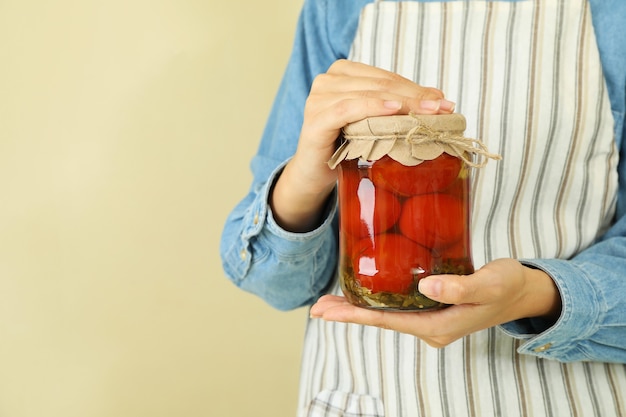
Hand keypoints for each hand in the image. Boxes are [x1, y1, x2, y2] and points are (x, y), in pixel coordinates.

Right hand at [270, 60, 455, 231]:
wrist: (315, 175)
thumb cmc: (346, 148)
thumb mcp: (375, 123)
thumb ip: (399, 107)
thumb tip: (439, 99)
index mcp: (342, 73)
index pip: (386, 77)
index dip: (416, 88)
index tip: (445, 101)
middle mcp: (328, 80)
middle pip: (380, 84)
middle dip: (415, 97)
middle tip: (443, 109)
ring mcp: (318, 98)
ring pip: (368, 94)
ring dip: (402, 103)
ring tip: (427, 114)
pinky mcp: (315, 120)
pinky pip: (347, 109)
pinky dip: (372, 107)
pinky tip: (393, 110)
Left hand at [310, 259, 561, 347]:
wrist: (524, 291)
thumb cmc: (508, 286)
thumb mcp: (489, 283)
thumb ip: (459, 288)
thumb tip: (425, 288)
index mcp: (438, 326)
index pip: (387, 321)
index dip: (355, 315)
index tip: (326, 311)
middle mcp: (430, 327)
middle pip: (381, 320)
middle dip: (348, 313)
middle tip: (317, 305)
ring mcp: (431, 319)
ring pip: (388, 313)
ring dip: (360, 306)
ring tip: (330, 299)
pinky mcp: (433, 307)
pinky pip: (399, 304)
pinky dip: (378, 298)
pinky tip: (366, 288)